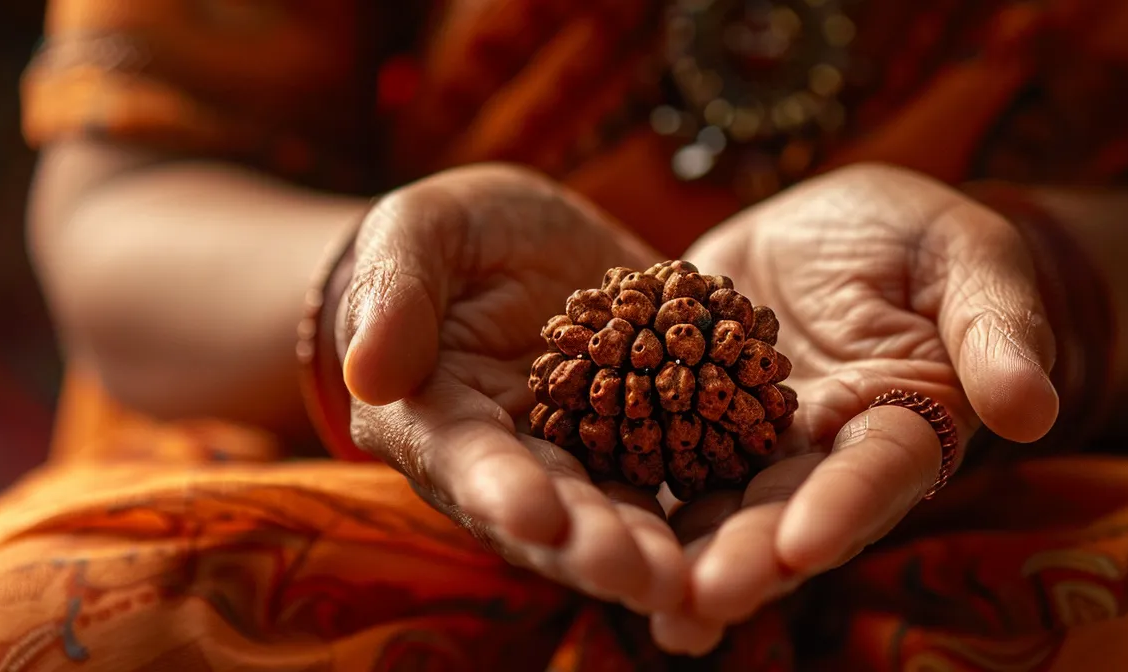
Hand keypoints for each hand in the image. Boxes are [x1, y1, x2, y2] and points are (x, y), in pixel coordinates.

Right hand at [335, 165, 684, 612]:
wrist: (522, 242)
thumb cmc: (450, 235)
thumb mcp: (417, 232)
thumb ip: (394, 293)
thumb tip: (368, 370)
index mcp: (433, 418)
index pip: (463, 460)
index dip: (498, 491)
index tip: (536, 517)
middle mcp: (508, 461)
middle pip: (550, 513)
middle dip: (596, 548)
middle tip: (648, 577)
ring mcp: (580, 461)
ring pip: (617, 515)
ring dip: (656, 554)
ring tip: (701, 584)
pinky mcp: (644, 442)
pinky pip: (680, 478)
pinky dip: (712, 514)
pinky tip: (759, 543)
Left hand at [651, 164, 1063, 652]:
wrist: (827, 224)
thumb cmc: (916, 236)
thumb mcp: (966, 255)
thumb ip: (998, 326)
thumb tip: (1033, 409)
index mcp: (903, 423)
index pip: (878, 474)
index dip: (845, 508)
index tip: (805, 541)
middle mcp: (823, 458)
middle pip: (788, 517)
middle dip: (748, 559)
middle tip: (704, 596)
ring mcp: (749, 450)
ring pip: (715, 514)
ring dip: (683, 560)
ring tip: (650, 604)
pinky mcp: (682, 424)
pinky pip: (649, 469)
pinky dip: (626, 508)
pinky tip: (582, 550)